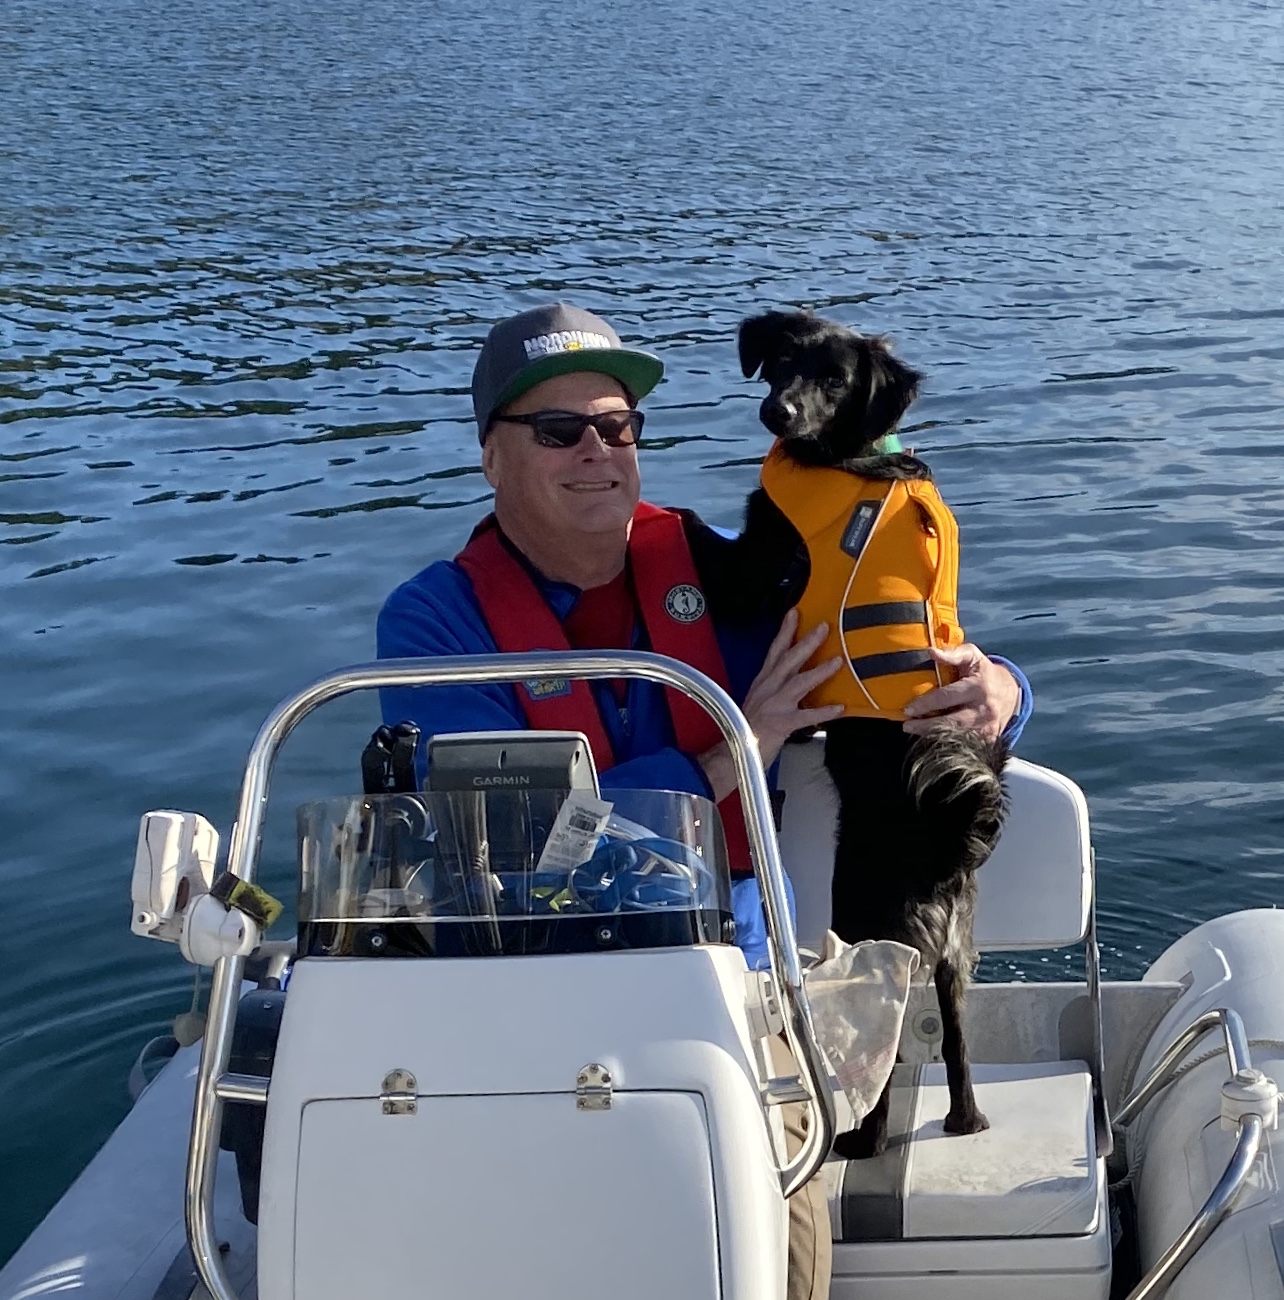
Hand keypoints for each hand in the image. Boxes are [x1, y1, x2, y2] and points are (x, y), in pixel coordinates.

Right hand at [698, 609, 843, 801]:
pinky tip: (839, 708)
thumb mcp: (759, 701)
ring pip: (799, 682)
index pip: (775, 651)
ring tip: (838, 662)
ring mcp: (774, 705)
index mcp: (763, 682)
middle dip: (806, 642)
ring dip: (819, 671)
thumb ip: (776, 688)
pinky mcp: (781, 723)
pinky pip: (806, 716)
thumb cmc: (745, 728)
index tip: (795, 613)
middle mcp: (768, 689)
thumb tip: (794, 678)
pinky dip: (823, 712)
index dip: (785, 631)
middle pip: (788, 660)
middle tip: (823, 628)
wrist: (733, 752)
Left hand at [902, 643, 1018, 740]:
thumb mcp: (972, 656)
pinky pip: (965, 746)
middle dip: (926, 726)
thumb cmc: (983, 672)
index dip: (926, 704)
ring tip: (916, 732)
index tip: (908, 710)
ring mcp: (988, 727)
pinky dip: (948, 745)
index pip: (947, 697)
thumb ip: (953, 653)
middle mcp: (984, 709)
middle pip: (951, 723)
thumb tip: (932, 652)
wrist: (1010, 692)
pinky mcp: (989, 739)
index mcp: (978, 687)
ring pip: (957, 737)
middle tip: (907, 726)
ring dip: (934, 737)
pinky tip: (932, 740)